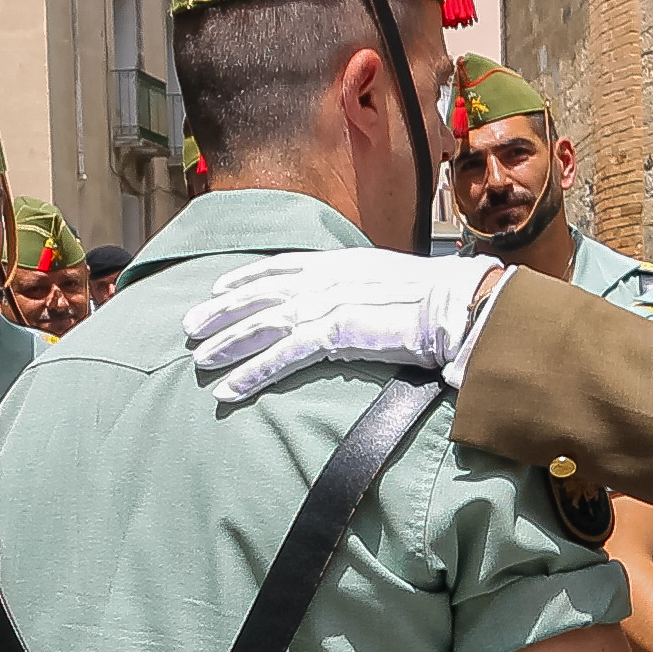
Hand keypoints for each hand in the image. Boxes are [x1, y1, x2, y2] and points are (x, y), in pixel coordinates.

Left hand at [186, 250, 500, 400]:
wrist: (463, 305)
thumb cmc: (441, 299)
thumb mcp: (394, 283)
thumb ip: (365, 288)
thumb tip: (356, 305)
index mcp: (342, 262)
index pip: (281, 266)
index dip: (245, 278)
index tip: (217, 288)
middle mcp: (329, 276)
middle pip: (261, 293)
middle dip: (221, 311)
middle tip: (188, 327)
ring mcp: (331, 303)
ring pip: (263, 324)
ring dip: (227, 344)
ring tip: (199, 362)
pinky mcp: (337, 332)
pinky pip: (283, 356)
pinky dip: (252, 373)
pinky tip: (230, 389)